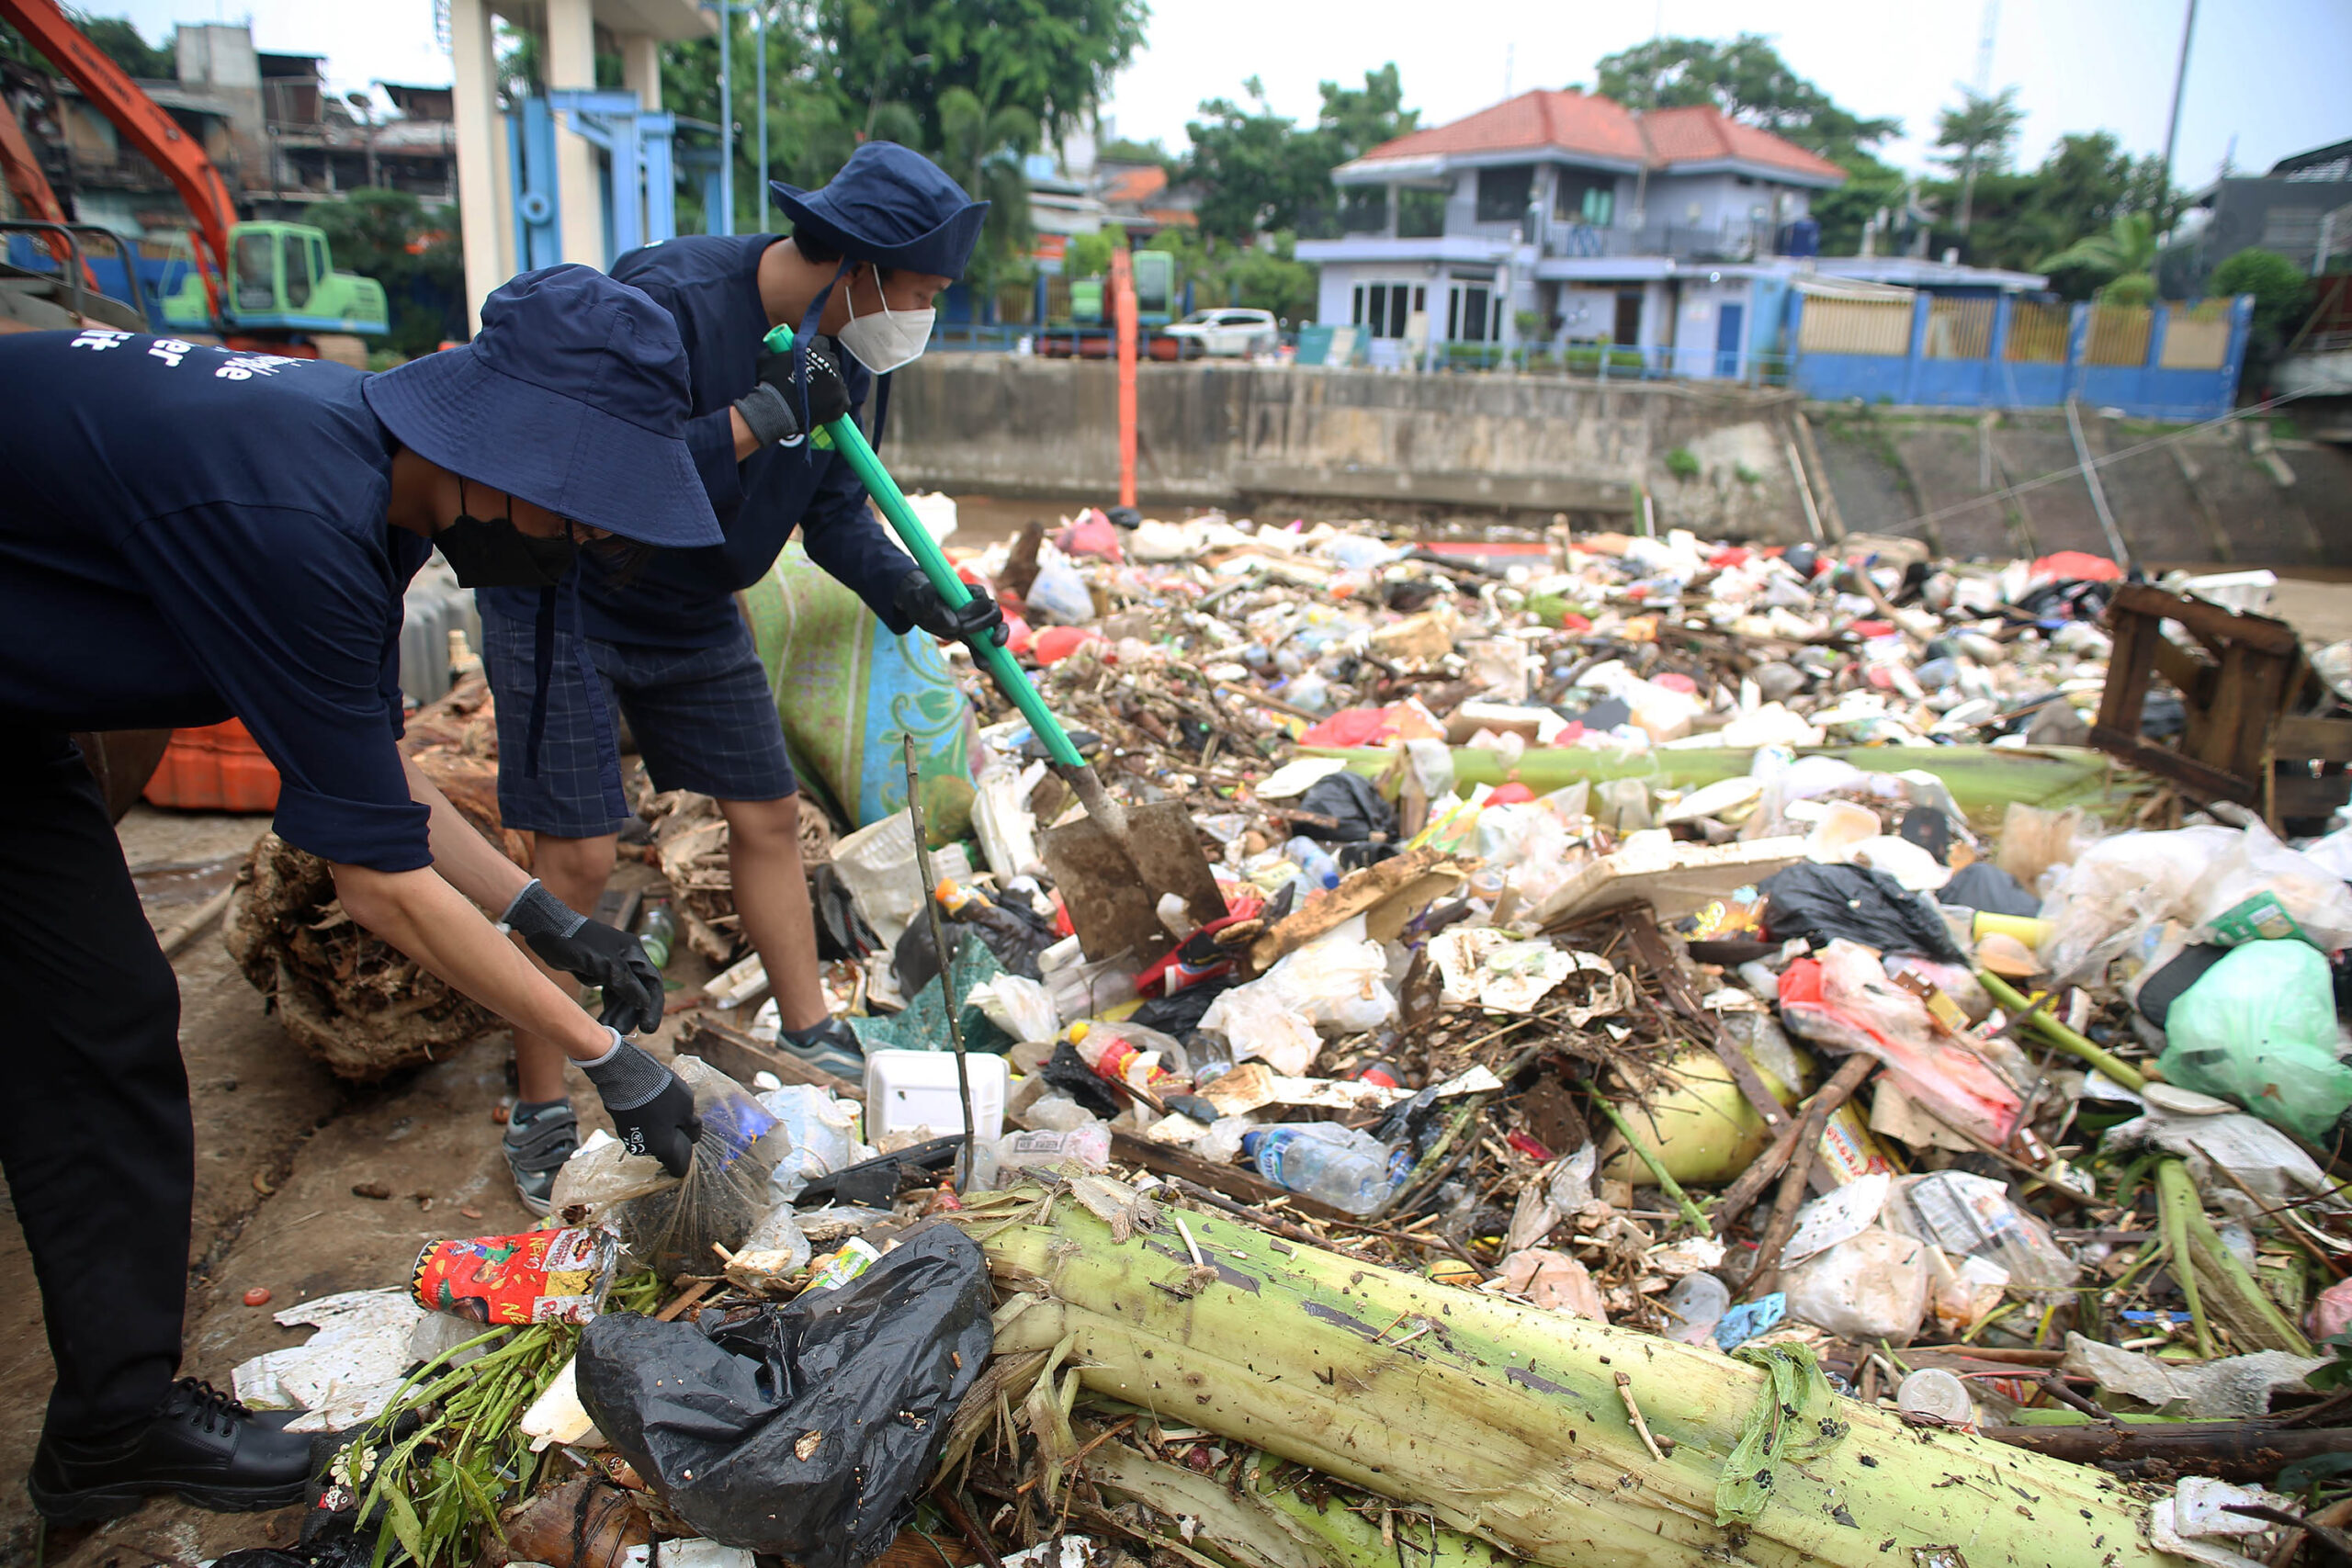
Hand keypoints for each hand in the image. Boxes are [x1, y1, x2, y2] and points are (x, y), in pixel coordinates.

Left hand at [500, 880, 664, 1034]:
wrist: (547, 931)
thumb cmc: (576, 942)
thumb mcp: (602, 963)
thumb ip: (624, 982)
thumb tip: (644, 1002)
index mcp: (633, 952)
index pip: (652, 982)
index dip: (653, 1006)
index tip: (648, 1028)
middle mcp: (627, 960)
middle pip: (638, 992)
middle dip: (630, 1014)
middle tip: (621, 1033)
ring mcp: (613, 968)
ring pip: (622, 997)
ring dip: (617, 1014)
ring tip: (608, 1031)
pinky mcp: (599, 974)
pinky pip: (609, 996)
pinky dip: (608, 1009)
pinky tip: (602, 1023)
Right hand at [581, 1035, 700, 1176]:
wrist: (627, 1074)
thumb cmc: (662, 1093)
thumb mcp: (687, 1107)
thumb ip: (692, 1126)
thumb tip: (692, 1135)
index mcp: (663, 1149)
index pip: (678, 1167)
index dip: (687, 1158)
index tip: (690, 1144)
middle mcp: (645, 1149)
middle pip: (665, 1149)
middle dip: (674, 1137)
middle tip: (680, 1116)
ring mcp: (630, 1137)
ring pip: (652, 1136)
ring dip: (660, 1126)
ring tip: (665, 1103)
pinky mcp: (620, 1124)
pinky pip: (640, 1126)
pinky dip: (647, 1118)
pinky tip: (651, 1099)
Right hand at [733, 335, 852, 446]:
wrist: (775, 411)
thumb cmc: (768, 384)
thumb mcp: (767, 357)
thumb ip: (778, 349)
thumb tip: (779, 344)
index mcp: (815, 349)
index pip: (822, 343)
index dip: (815, 349)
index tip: (810, 357)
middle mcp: (830, 363)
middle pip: (832, 362)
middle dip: (824, 367)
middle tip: (812, 379)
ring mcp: (837, 383)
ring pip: (837, 381)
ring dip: (829, 386)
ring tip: (815, 397)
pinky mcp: (841, 401)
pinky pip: (843, 400)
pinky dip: (836, 403)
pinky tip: (825, 406)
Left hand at [893, 567, 1008, 646]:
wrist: (921, 609)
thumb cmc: (923, 599)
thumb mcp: (923, 600)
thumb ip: (936, 608)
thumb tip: (954, 625)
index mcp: (970, 593)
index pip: (982, 600)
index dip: (975, 609)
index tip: (959, 617)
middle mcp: (979, 607)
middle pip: (995, 614)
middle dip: (983, 624)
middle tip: (962, 630)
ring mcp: (978, 623)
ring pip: (997, 629)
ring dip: (996, 639)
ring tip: (992, 649)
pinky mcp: (974, 638)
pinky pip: (984, 647)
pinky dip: (985, 655)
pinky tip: (983, 665)